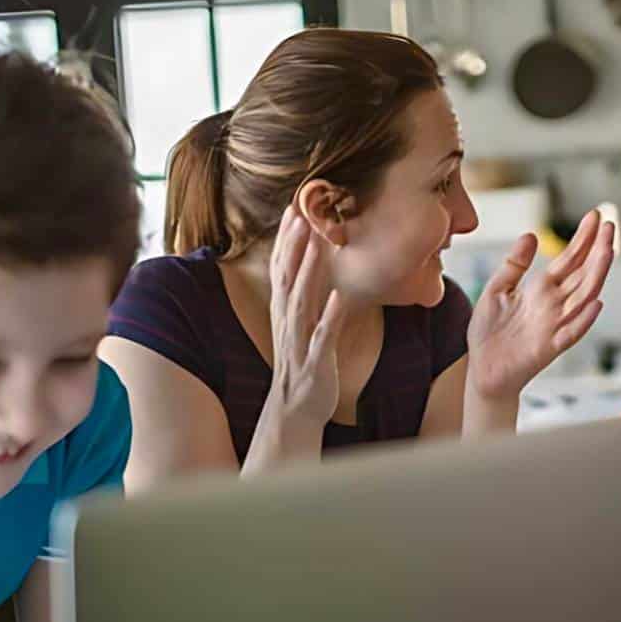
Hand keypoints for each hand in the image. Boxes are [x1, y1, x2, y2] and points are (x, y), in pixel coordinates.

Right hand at [263, 206, 344, 439]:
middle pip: (287, 279)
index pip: (281, 270)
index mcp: (285, 313)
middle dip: (293, 246)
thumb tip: (313, 266)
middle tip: (300, 214)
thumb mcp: (303, 327)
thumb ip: (306, 297)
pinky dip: (330, 316)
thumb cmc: (304, 365)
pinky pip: (323, 336)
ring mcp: (300, 343)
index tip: (293, 209)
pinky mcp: (315, 362)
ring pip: (301, 303)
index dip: (286, 241)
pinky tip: (339, 297)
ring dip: (308, 272)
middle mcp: (288, 324)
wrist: (296, 412)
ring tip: (317, 244)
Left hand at [466, 210, 614, 400]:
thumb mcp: (496, 290)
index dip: (582, 238)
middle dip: (597, 249)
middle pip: (583, 273)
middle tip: (609, 224)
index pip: (569, 259)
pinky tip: (596, 303)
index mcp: (542, 289)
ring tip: (608, 251)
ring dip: (597, 275)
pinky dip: (584, 319)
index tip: (595, 216)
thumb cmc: (489, 333)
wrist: (482, 369)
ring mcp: (555, 325)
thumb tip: (530, 235)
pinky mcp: (550, 347)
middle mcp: (554, 304)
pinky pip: (571, 332)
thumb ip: (514, 265)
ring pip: (583, 297)